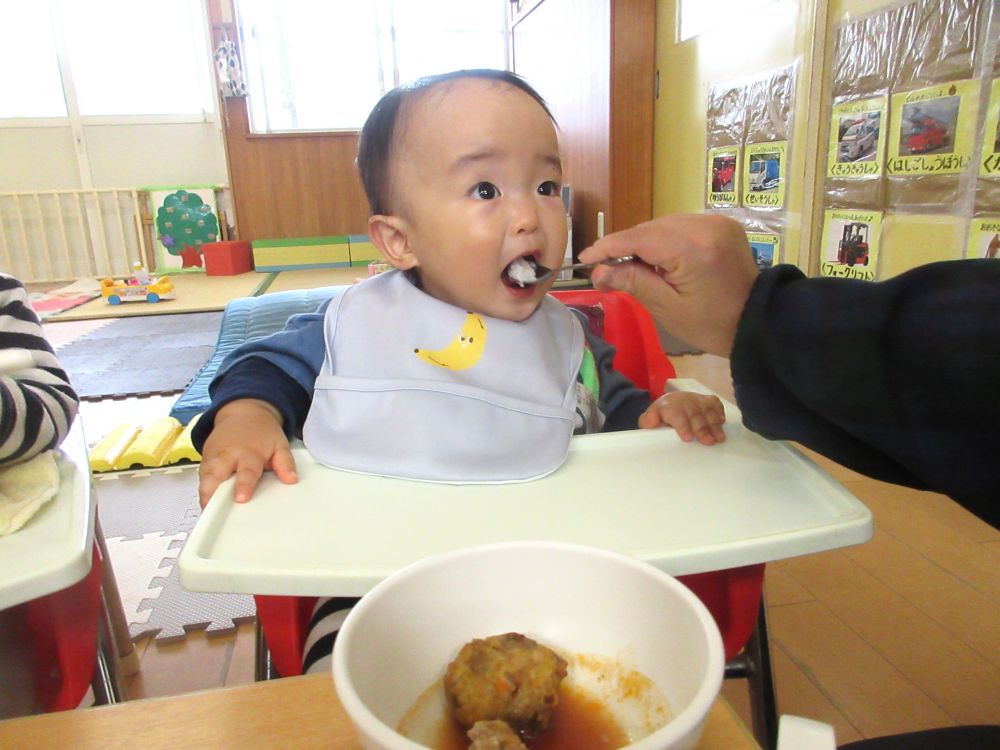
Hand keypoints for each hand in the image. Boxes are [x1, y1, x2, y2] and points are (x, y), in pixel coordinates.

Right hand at [198, 399, 297, 507]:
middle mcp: (227, 455)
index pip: (246, 471)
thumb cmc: (262, 432)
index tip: (241, 498)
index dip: (243, 485)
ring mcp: (213, 457)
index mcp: (248, 453)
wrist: (244, 413)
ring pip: (204, 479)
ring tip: (209, 516)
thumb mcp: (280, 444)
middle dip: (211, 495)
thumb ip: (285, 463)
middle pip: (215, 477)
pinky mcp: (204, 459)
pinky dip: (203, 491)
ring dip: (205, 496)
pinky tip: (208, 506)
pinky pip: (201, 478)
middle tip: (213, 514)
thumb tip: (291, 479)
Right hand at [578, 214, 757, 356]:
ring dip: (644, 242)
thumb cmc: (709, 324)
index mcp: (692, 249)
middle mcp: (704, 226)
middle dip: (625, 246)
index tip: (585, 259)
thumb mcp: (666, 308)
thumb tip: (599, 271)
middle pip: (650, 228)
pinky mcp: (721, 224)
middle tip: (605, 269)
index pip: (638, 238)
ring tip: (630, 266)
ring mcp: (715, 221)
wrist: (756, 322)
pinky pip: (681, 225)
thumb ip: (632, 283)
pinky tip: (657, 258)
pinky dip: (664, 238)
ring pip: (664, 224)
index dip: (608, 247)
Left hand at [638, 391, 725, 444]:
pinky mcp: (707, 400)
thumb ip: (648, 422)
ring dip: (714, 425)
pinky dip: (720, 412)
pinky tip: (722, 422)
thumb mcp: (648, 420)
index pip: (676, 415)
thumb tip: (651, 420)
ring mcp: (697, 399)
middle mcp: (684, 401)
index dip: (683, 426)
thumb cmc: (660, 417)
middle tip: (709, 442)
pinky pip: (715, 403)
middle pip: (695, 415)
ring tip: (719, 438)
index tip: (688, 438)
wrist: (669, 403)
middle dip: (702, 429)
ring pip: (707, 411)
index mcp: (668, 406)